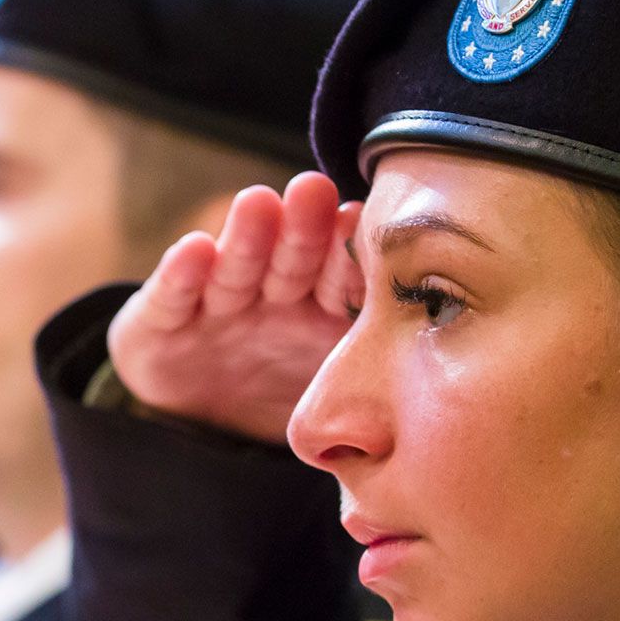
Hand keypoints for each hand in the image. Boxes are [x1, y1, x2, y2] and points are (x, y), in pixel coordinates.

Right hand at [109, 172, 362, 444]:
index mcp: (320, 314)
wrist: (196, 430)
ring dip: (248, 238)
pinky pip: (174, 298)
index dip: (349, 253)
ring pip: (237, 270)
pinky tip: (194, 249)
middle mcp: (271, 300)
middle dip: (302, 228)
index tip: (365, 221)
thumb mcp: (328, 393)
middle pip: (291, 262)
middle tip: (314, 191)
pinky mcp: (161, 321)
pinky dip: (182, 275)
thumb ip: (374, 374)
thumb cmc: (276, 395)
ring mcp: (217, 307)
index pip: (341, 279)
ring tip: (258, 204)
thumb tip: (458, 382)